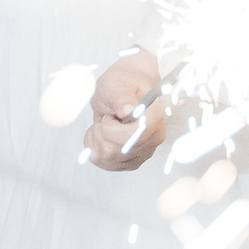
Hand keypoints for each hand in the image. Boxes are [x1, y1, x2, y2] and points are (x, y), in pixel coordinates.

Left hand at [84, 50, 165, 171]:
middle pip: (117, 151)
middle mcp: (152, 140)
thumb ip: (121, 96)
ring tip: (103, 123)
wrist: (124, 89)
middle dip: (102, 133)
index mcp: (154, 118)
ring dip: (96, 139)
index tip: (110, 116)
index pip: (133, 137)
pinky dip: (95, 148)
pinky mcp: (130, 162)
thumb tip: (128, 110)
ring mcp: (142, 153)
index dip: (113, 129)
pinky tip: (100, 134)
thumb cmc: (123, 84)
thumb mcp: (116, 84)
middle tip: (107, 116)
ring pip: (108, 159)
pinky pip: (104, 164)